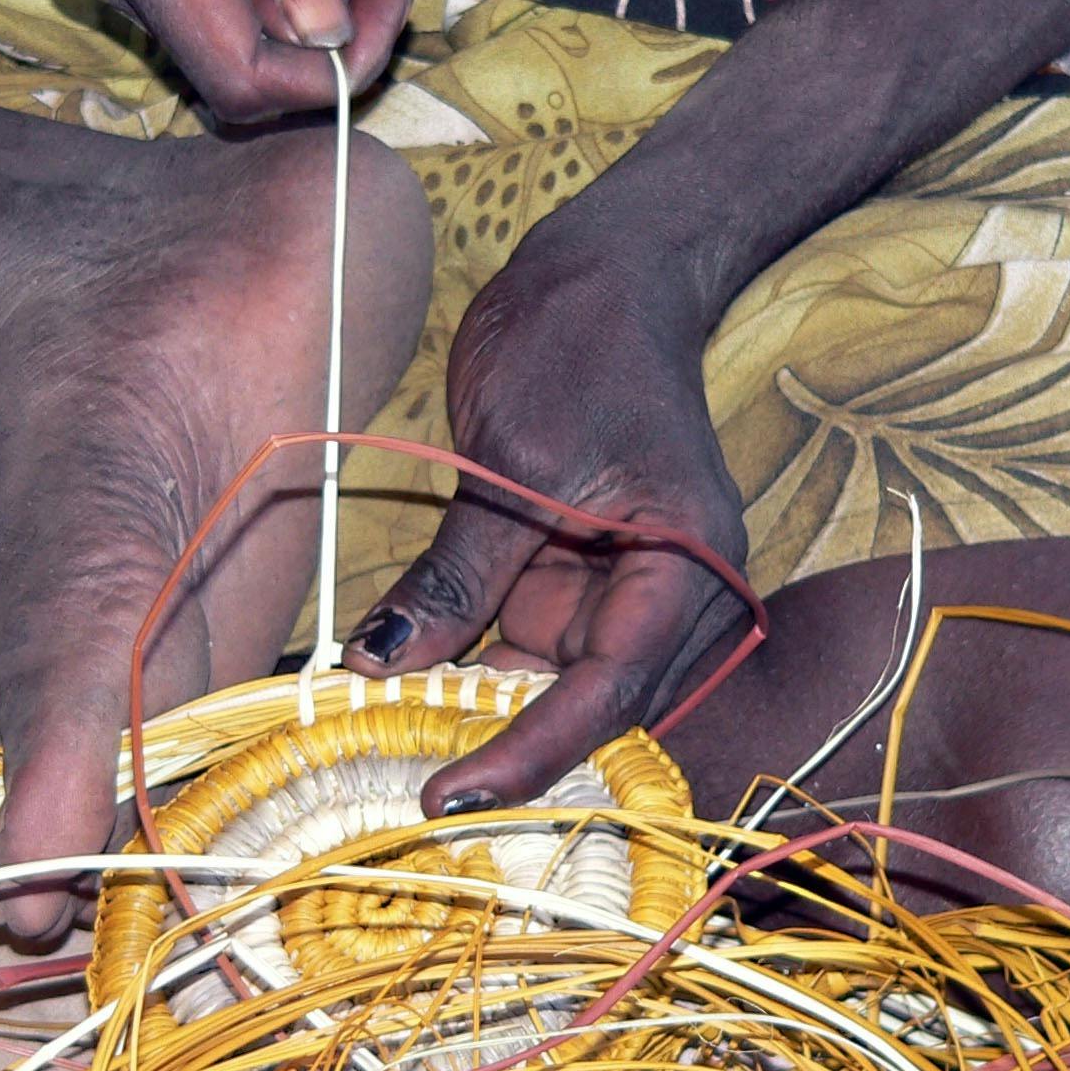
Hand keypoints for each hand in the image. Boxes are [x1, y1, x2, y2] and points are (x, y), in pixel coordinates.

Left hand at [344, 221, 749, 815]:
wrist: (603, 273)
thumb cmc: (580, 343)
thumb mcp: (511, 460)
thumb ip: (459, 572)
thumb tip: (380, 662)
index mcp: (689, 564)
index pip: (610, 688)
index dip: (530, 752)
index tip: (448, 796)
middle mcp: (669, 595)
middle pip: (592, 711)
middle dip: (506, 756)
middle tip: (403, 797)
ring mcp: (618, 591)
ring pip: (551, 691)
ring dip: (480, 724)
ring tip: (388, 760)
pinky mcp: (571, 580)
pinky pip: (521, 651)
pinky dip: (467, 678)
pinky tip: (400, 704)